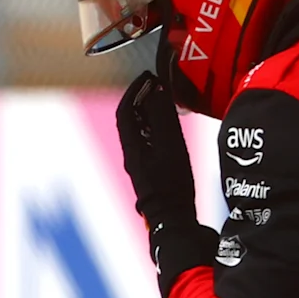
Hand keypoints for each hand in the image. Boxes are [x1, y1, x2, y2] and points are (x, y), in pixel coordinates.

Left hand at [113, 71, 195, 226]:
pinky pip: (147, 143)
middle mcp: (132, 156)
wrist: (173, 221)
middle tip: (156, 85)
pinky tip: (168, 128)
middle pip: (129, 120)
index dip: (134, 90)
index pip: (125, 110)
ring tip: (163, 101)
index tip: (148, 76)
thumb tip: (157, 91)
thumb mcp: (171, 145)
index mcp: (132, 147)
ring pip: (138, 132)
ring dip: (147, 113)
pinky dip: (154, 128)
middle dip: (140, 99)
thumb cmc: (172, 185)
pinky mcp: (150, 174)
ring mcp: (140, 166)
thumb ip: (163, 117)